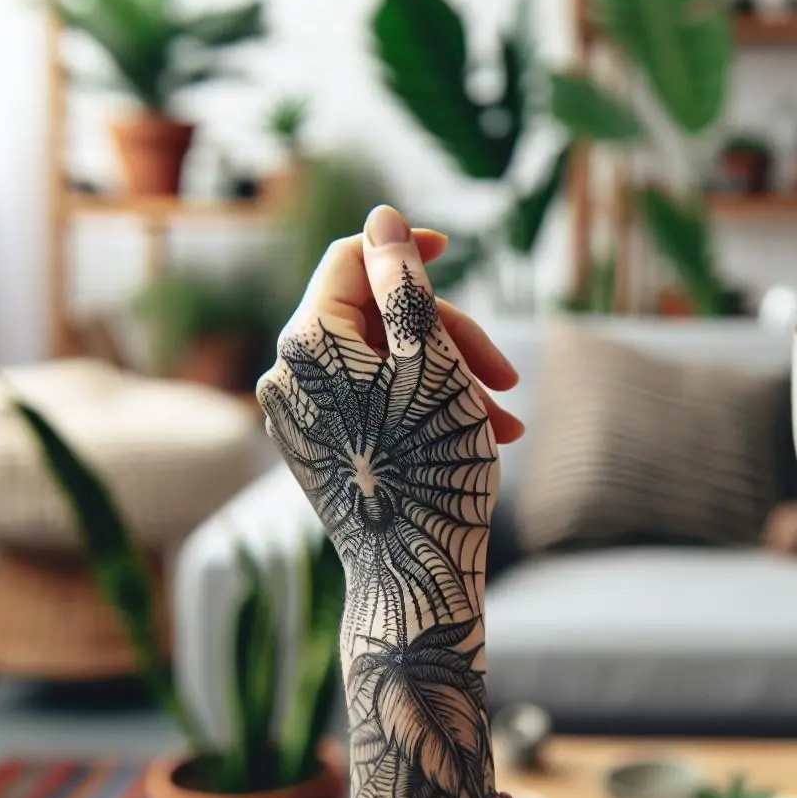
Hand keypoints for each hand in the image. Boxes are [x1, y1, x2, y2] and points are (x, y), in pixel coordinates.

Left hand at [257, 204, 521, 797]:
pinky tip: (480, 436)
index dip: (407, 249)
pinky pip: (372, 403)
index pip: (353, 258)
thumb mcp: (434, 362)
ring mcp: (297, 417)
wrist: (411, 580)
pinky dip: (425, 407)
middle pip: (376, 315)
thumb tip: (383, 217)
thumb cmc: (432, 468)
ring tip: (508, 421)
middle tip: (508, 374)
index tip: (454, 255)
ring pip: (382, 364)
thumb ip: (407, 285)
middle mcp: (288, 375)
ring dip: (450, 377)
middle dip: (450, 335)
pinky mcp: (315, 450)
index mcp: (308, 341)